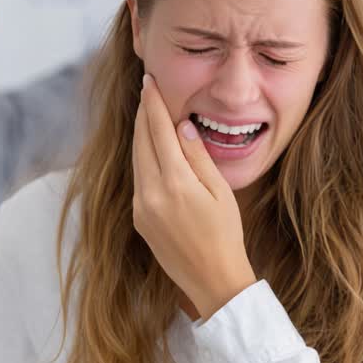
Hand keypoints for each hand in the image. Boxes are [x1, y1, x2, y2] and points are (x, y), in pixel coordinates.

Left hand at [132, 74, 256, 319]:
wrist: (212, 280)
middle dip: (142, 114)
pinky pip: (138, 179)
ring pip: (136, 159)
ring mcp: (141, 208)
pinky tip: (150, 148)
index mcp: (174, 184)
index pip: (158, 132)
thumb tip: (181, 127)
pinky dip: (142, 158)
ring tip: (146, 112)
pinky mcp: (138, 218)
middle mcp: (150, 194)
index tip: (149, 82)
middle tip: (146, 89)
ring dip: (140, 134)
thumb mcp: (220, 192)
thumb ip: (198, 157)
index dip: (152, 104)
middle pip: (140, 142)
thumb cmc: (226, 235)